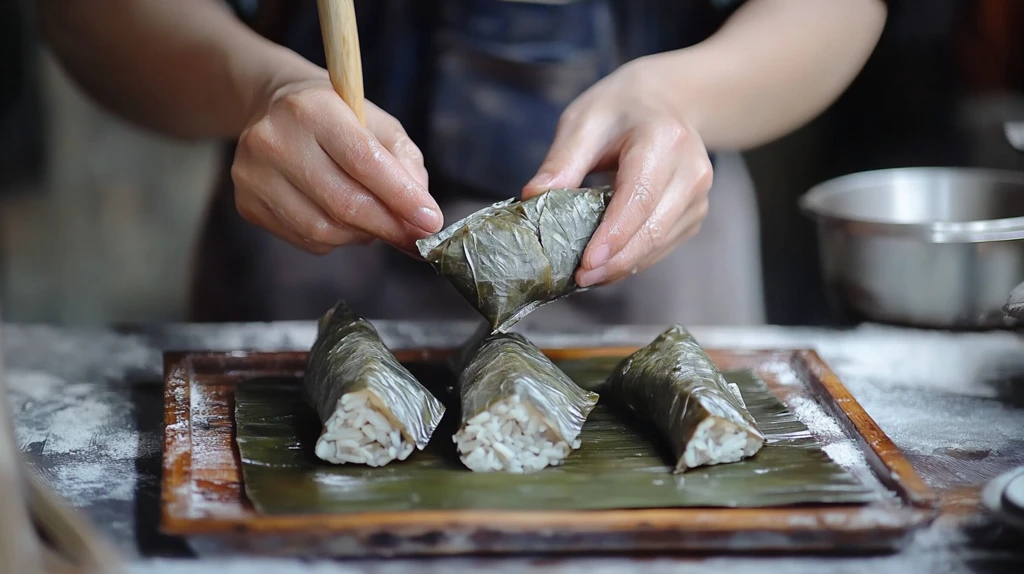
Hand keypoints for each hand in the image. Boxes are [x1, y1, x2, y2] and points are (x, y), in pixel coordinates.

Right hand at [232, 76, 442, 254]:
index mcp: (312, 108)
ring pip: (325, 230)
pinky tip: (341, 218)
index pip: (363, 162)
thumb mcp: (379, 124)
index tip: (431, 222)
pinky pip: (307, 240)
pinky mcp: (247, 203)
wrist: (274, 110)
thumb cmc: (338, 119)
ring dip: (363, 234)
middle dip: (389, 227)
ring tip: (375, 219)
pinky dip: (336, 238)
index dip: (401, 198)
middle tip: (416, 238)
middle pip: (344, 203)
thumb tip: (422, 215)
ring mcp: (253, 175)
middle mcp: (273, 139)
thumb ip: (406, 164)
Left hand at [522, 58, 712, 286]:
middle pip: (653, 228)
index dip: (614, 235)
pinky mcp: (695, 213)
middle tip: (578, 278)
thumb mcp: (583, 122)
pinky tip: (607, 264)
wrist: (665, 103)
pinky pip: (664, 246)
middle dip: (615, 260)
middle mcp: (692, 170)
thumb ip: (561, 161)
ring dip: (623, 265)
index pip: (640, 197)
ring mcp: (698, 195)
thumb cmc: (619, 111)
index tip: (586, 263)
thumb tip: (531, 198)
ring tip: (586, 276)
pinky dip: (634, 259)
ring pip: (660, 244)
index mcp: (664, 139)